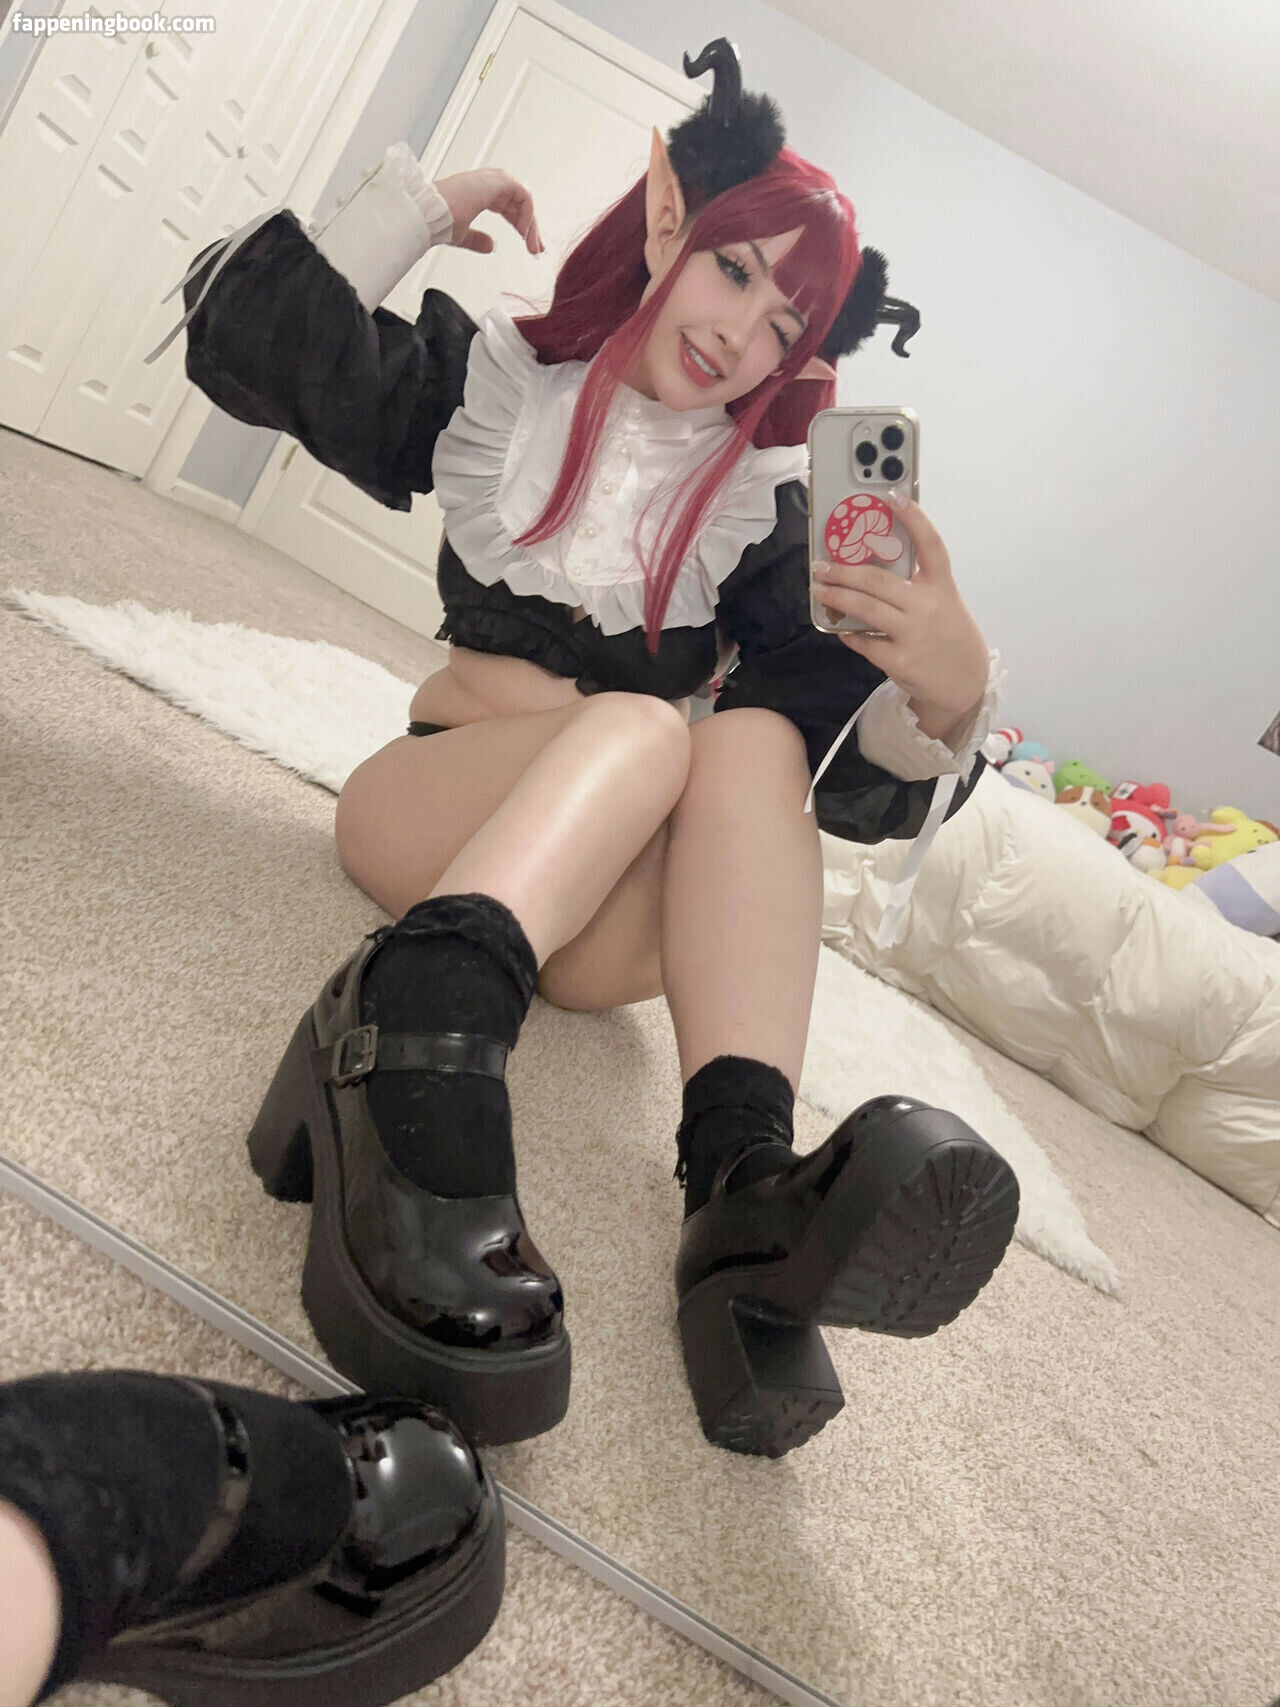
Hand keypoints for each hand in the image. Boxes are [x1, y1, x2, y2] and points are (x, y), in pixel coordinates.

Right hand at [434, 168, 543, 255]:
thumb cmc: (438, 220)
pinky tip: (523, 232)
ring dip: (531, 222)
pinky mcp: (497, 181)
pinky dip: (527, 214)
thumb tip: (491, 246)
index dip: (521, 225)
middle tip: (536, 248)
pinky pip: (524, 195)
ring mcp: (493, 180)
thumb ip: (478, 240)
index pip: (509, 206)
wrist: (430, 213)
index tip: (528, 244)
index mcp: (480, 192)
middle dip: (530, 226)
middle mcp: (487, 183)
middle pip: (519, 202)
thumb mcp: (462, 234)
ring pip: (524, 198)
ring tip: (532, 244)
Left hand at [812, 491, 989, 736]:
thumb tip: (870, 569)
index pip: (931, 545)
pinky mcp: (900, 660)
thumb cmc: (948, 635)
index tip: (892, 496)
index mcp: (942, 587)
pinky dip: (849, 634)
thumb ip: (916, 586)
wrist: (964, 682)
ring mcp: (913, 634)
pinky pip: (865, 641)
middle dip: (844, 569)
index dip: (914, 518)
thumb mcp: (943, 603)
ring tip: (820, 589)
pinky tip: (840, 628)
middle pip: (878, 579)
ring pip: (866, 608)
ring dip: (837, 596)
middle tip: (822, 564)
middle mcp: (928, 607)